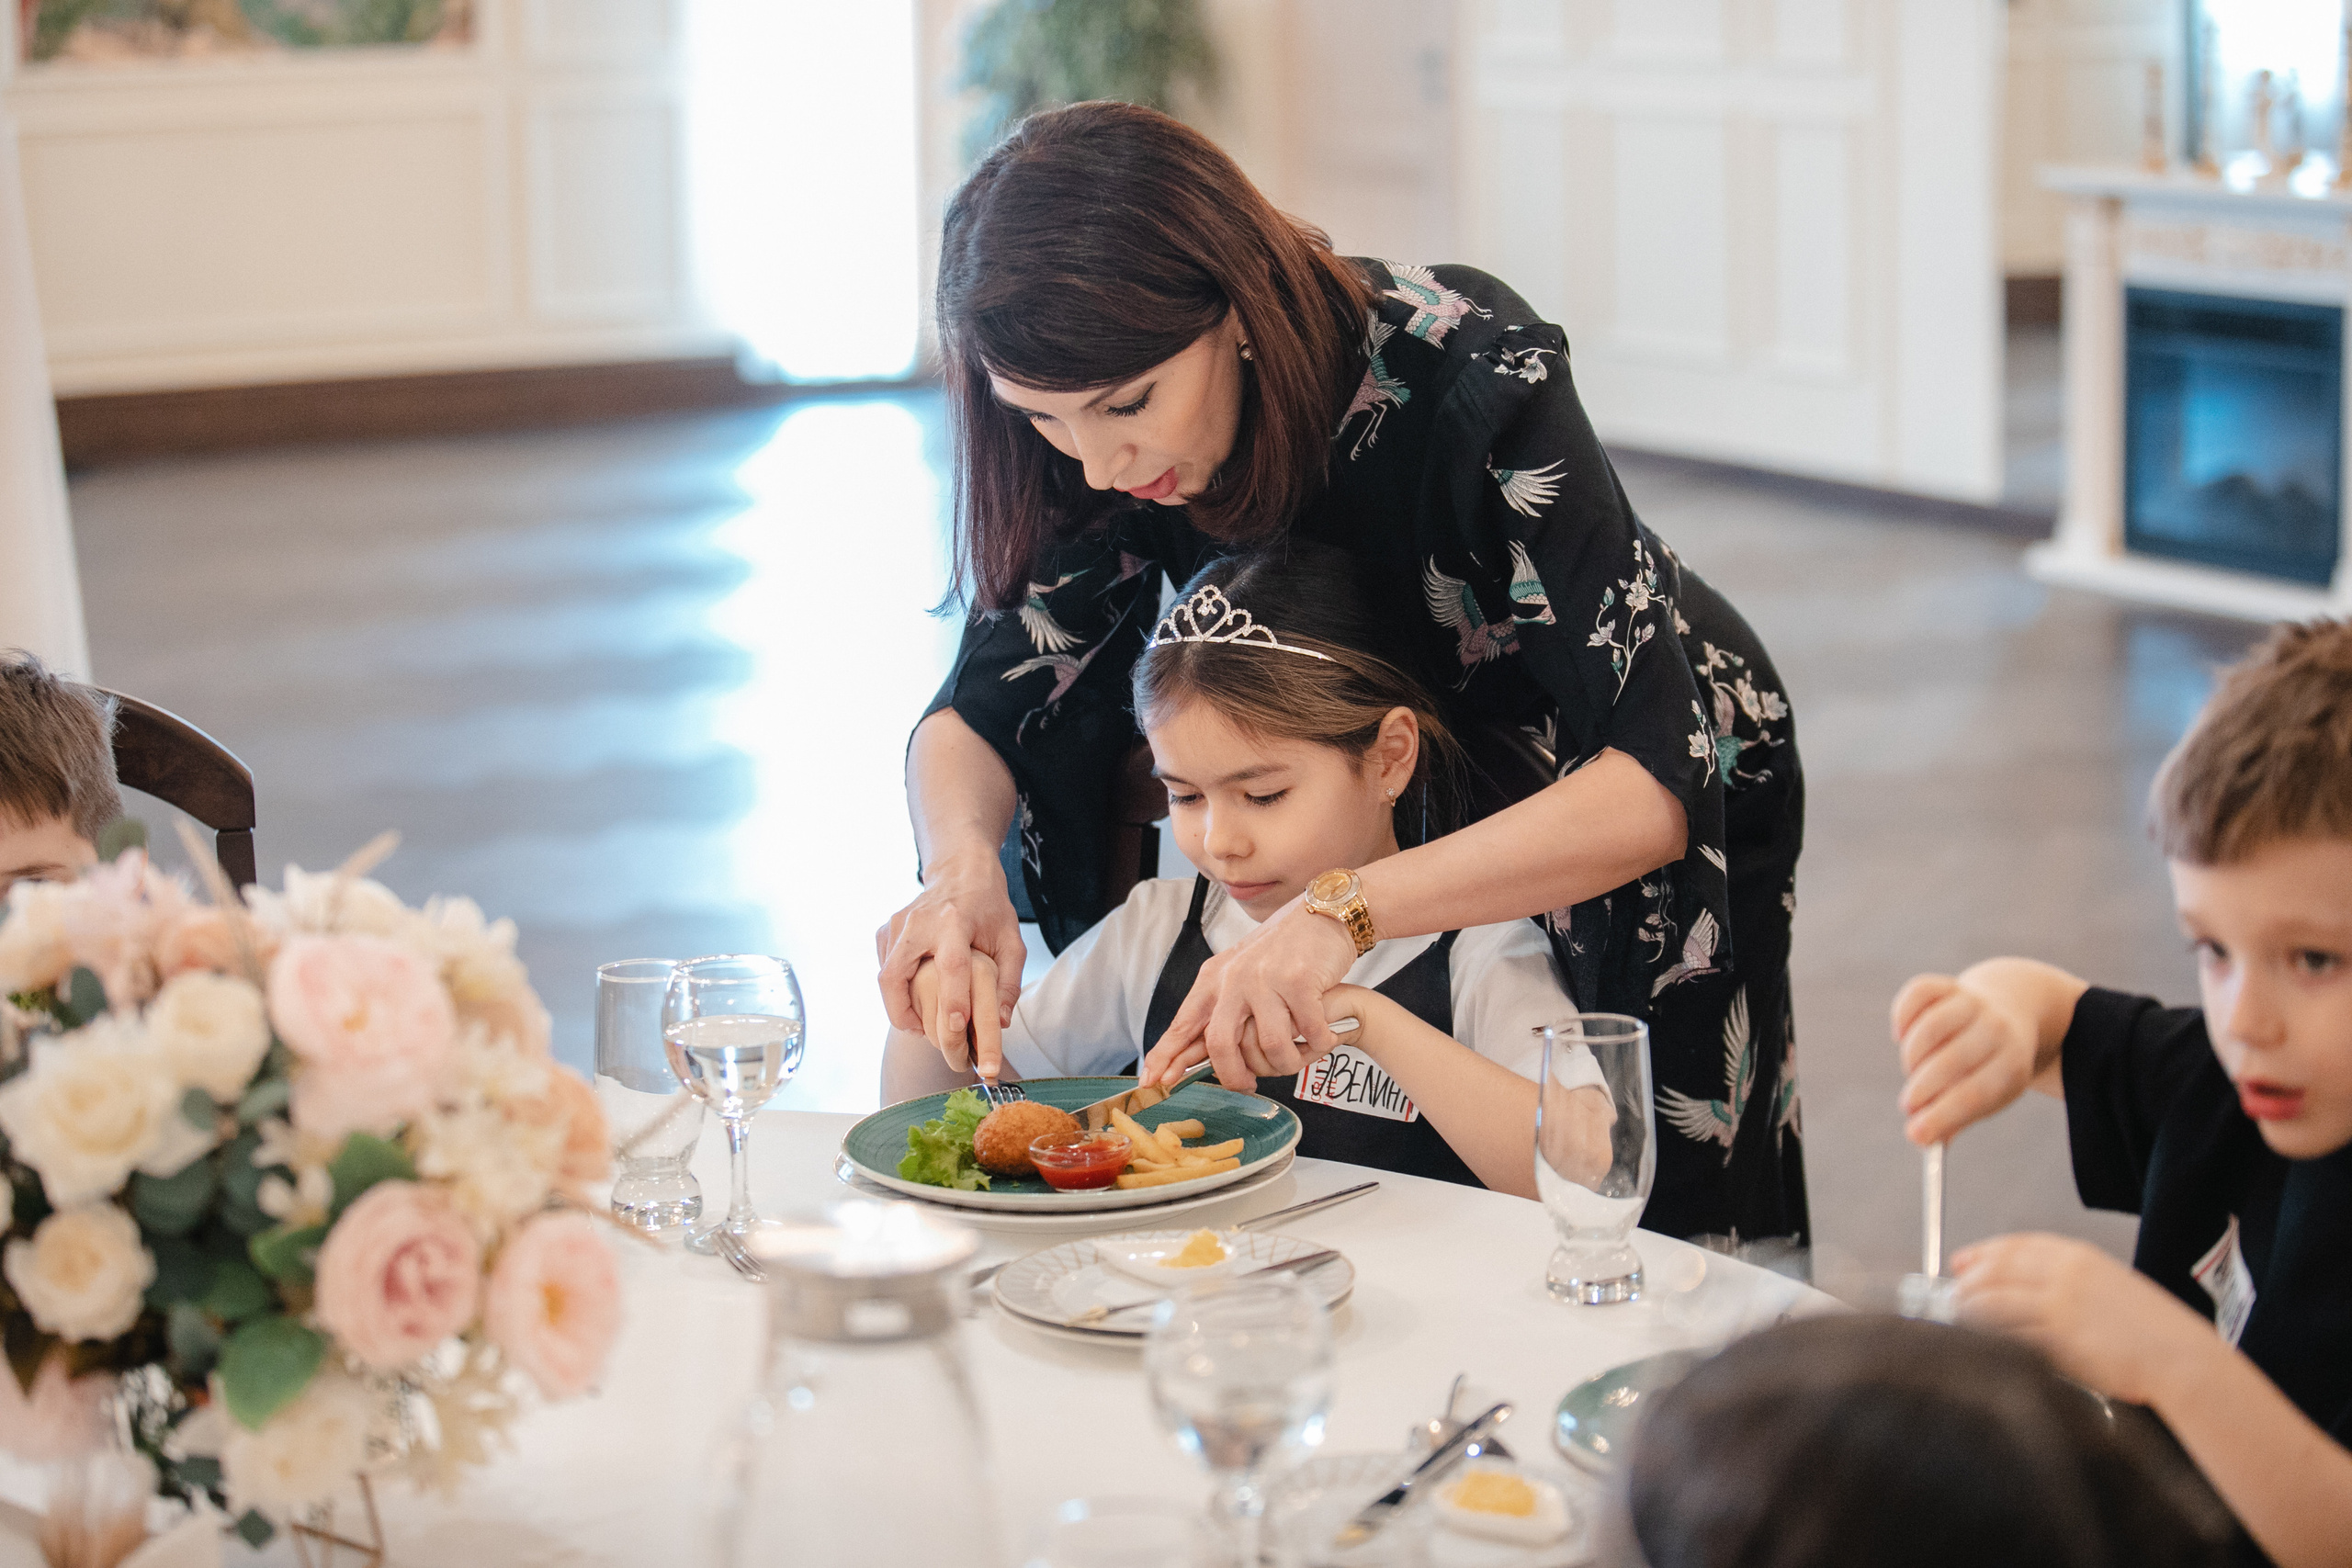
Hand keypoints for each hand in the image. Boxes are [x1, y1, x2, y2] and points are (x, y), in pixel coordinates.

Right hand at [877, 851, 1025, 1058]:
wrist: (961, 870)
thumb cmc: (989, 907)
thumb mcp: (1011, 940)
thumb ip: (1008, 982)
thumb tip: (999, 1023)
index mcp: (954, 921)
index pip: (950, 966)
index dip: (952, 999)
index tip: (955, 1028)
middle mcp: (919, 922)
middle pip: (895, 975)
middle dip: (903, 1013)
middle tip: (923, 1034)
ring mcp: (897, 925)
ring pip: (884, 976)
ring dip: (898, 1005)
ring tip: (921, 1022)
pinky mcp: (886, 930)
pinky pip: (884, 968)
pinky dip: (896, 990)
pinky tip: (916, 997)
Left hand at [1141, 898, 1358, 1090]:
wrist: (1325, 912)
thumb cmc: (1286, 948)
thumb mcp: (1242, 973)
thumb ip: (1223, 1008)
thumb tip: (1202, 1055)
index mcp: (1215, 977)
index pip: (1183, 1024)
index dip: (1165, 1056)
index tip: (1152, 1081)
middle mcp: (1234, 978)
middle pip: (1220, 1044)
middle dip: (1233, 1076)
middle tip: (1248, 1086)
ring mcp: (1266, 979)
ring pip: (1270, 1047)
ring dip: (1288, 1062)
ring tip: (1300, 1055)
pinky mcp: (1299, 981)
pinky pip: (1309, 1034)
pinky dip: (1320, 1042)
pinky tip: (1325, 1035)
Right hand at [1891, 973, 2038, 1145]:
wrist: (2013, 1007)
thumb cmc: (1992, 1064)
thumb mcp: (1990, 1093)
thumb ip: (1957, 1118)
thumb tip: (1924, 1141)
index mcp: (2012, 1064)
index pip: (1974, 1094)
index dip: (1942, 1115)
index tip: (1915, 1136)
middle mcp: (1996, 1029)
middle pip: (1950, 1062)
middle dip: (1921, 1090)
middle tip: (1908, 1106)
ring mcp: (1972, 1002)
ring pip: (1929, 1029)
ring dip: (1911, 1058)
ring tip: (1913, 1070)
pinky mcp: (1949, 985)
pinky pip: (1916, 995)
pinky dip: (1902, 1017)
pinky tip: (1901, 1035)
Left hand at [1952, 1233, 2214, 1405]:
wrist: (2181, 1358)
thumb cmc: (2152, 1332)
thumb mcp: (2111, 1288)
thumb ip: (2070, 1285)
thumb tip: (2027, 1294)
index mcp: (2079, 1256)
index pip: (2016, 1245)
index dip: (1983, 1252)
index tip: (1961, 1261)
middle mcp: (2065, 1273)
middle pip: (1997, 1269)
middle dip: (1968, 1281)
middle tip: (1951, 1294)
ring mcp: (2060, 1303)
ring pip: (1995, 1300)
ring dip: (1968, 1310)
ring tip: (1956, 1318)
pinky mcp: (2059, 1335)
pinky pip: (2009, 1332)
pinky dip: (1987, 1335)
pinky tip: (1977, 1341)